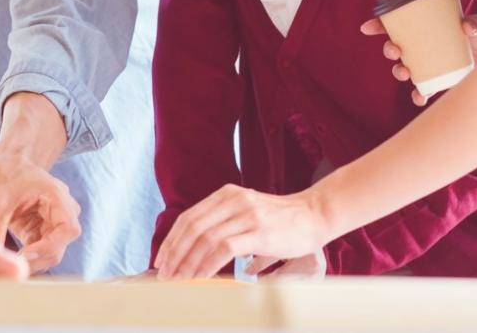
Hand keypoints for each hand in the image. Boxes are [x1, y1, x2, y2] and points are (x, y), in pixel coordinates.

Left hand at [0, 150, 80, 271]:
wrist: (7, 166)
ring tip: (5, 267)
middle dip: (36, 260)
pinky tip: (8, 261)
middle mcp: (62, 211)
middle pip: (59, 246)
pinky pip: (39, 253)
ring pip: (50, 254)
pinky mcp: (43, 232)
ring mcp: (54, 223)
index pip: (68, 229)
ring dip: (30, 263)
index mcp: (57, 196)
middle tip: (8, 268)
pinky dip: (26, 260)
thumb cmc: (5, 177)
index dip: (49, 247)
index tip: (23, 256)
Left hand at [153, 185, 329, 280]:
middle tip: (165, 276)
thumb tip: (201, 253)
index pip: (189, 217)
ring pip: (205, 239)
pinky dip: (208, 264)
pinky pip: (224, 249)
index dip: (172, 241)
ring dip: (188, 263)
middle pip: (192, 228)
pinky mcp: (258, 231)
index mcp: (226, 194)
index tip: (162, 261)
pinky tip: (201, 278)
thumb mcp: (248, 212)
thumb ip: (225, 224)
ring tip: (179, 282)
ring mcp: (246, 214)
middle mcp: (233, 200)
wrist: (314, 214)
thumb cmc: (281, 219)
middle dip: (175, 254)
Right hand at [360, 11, 476, 105]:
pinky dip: (418, 95)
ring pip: (407, 68)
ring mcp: (433, 63)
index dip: (381, 24)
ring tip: (405, 74)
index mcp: (430, 25)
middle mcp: (427, 44)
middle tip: (395, 52)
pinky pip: (424, 89)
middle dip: (390, 50)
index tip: (368, 28)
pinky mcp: (442, 80)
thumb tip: (467, 26)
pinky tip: (419, 98)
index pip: (399, 22)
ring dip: (400, 71)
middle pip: (399, 46)